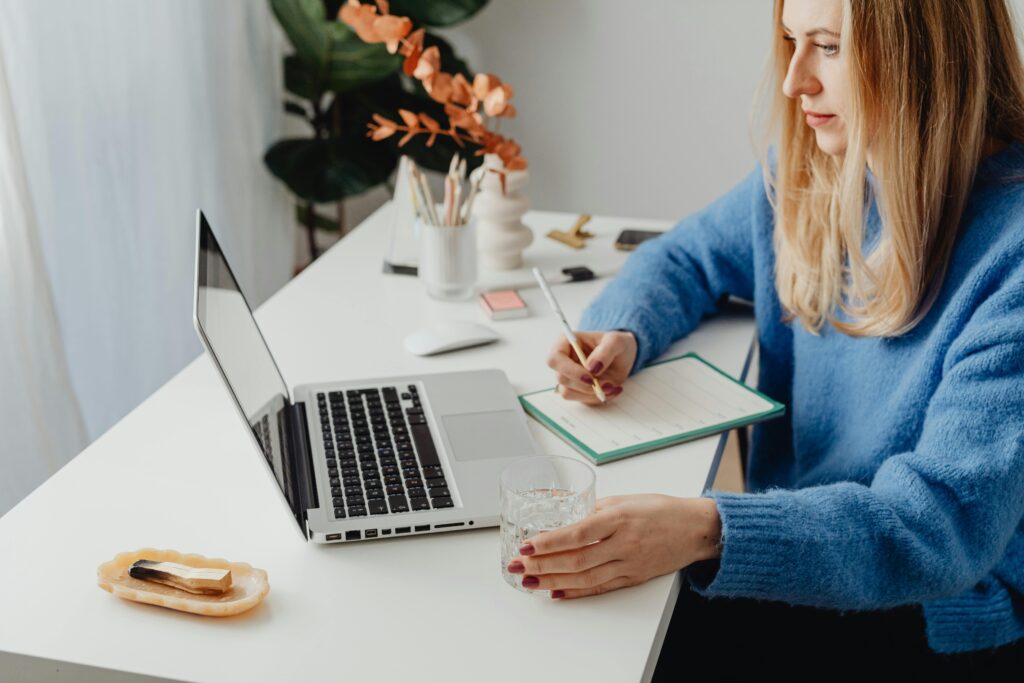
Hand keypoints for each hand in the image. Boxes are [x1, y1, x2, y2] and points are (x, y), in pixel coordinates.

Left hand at [505, 494, 721, 598]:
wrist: (695, 529)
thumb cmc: (660, 509)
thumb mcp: (624, 499)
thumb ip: (591, 507)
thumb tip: (557, 508)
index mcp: (619, 518)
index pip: (577, 533)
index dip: (549, 542)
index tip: (527, 545)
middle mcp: (623, 542)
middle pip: (576, 559)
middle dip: (543, 565)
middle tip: (518, 567)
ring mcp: (629, 563)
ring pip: (585, 577)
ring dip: (553, 581)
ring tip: (530, 582)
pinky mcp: (633, 577)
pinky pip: (600, 587)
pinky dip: (576, 591)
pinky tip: (556, 592)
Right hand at [546, 330, 637, 404]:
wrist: (623, 357)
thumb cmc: (616, 344)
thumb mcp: (617, 341)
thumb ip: (606, 351)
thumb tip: (591, 367)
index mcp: (565, 343)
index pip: (554, 359)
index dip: (570, 370)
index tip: (591, 376)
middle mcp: (563, 360)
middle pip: (561, 378)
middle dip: (585, 385)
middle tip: (608, 384)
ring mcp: (568, 376)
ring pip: (568, 393)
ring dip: (591, 393)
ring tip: (612, 386)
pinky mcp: (576, 390)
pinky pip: (580, 399)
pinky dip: (597, 398)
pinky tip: (611, 390)